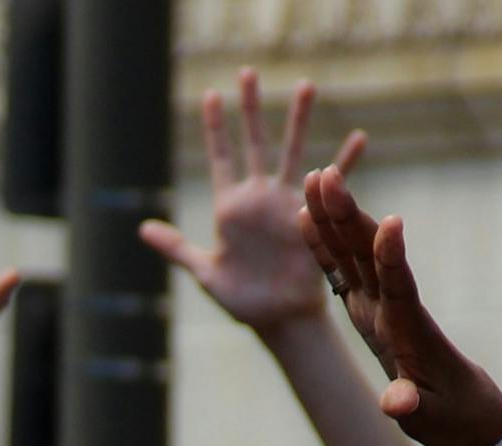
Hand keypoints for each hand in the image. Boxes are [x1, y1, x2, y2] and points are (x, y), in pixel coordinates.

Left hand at [141, 70, 364, 333]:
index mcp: (230, 207)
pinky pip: (331, 185)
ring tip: (305, 85)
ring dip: (297, 120)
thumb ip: (176, 248)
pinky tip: (358, 139)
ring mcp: (285, 203)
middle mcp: (258, 198)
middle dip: (251, 108)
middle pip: (254, 142)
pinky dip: (343, 163)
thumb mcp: (204, 271)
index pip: (220, 157)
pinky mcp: (311, 216)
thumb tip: (143, 229)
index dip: (215, 127)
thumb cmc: (242, 299)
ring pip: (291, 151)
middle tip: (248, 72)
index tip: (211, 95)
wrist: (279, 317)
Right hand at [297, 167, 501, 445]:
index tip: (391, 223)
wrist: (463, 411)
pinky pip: (342, 269)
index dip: (393, 257)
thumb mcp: (430, 420)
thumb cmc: (449, 416)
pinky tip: (307, 217)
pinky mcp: (367, 309)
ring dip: (335, 216)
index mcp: (410, 332)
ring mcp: (379, 305)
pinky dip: (324, 245)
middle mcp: (394, 308)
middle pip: (369, 255)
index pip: (400, 288)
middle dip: (349, 216)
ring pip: (353, 253)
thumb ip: (409, 407)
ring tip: (317, 177)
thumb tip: (395, 403)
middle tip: (330, 176)